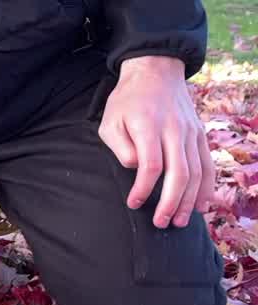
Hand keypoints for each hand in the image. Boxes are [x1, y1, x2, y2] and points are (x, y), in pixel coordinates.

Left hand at [98, 56, 214, 228]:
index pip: (151, 165)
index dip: (143, 188)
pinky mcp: (199, 134)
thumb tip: (134, 166)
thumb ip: (120, 146)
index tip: (134, 203)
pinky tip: (201, 205)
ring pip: (196, 171)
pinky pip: (207, 163)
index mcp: (149, 127)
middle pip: (179, 173)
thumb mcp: (110, 120)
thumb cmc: (127, 100)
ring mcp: (191, 132)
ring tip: (179, 221)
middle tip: (160, 222)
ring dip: (189, 200)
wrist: (156, 71)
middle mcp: (175, 130)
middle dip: (170, 202)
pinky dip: (206, 186)